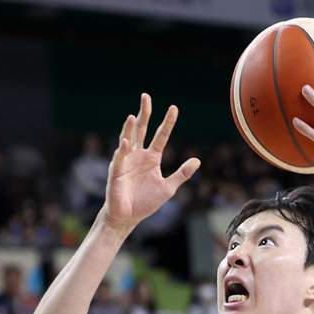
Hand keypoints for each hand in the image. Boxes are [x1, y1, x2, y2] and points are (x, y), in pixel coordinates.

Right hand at [102, 94, 200, 229]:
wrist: (128, 217)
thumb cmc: (146, 202)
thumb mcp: (168, 187)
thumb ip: (182, 173)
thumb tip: (197, 160)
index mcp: (151, 158)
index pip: (160, 135)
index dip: (167, 122)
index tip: (174, 108)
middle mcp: (138, 155)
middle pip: (141, 130)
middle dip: (144, 114)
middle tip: (146, 96)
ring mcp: (126, 161)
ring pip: (128, 139)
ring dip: (130, 128)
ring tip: (133, 116)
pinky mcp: (116, 172)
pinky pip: (120, 158)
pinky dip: (123, 150)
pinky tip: (126, 142)